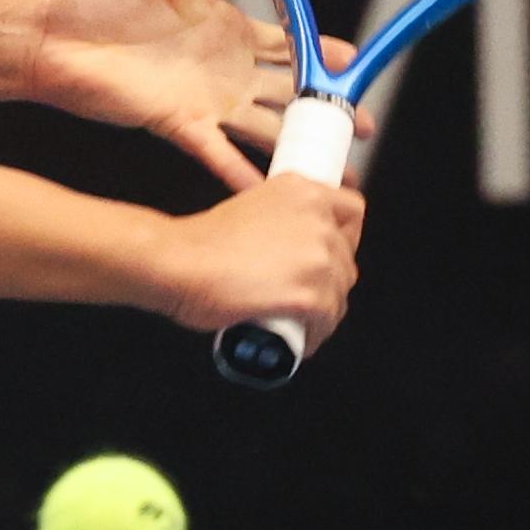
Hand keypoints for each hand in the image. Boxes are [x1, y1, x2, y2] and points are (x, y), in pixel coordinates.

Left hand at [29, 0, 368, 191]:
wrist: (50, 31)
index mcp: (226, 29)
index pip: (288, 44)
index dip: (322, 54)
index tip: (354, 62)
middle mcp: (224, 70)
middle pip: (289, 93)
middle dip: (326, 110)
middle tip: (360, 124)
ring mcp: (204, 100)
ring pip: (265, 127)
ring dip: (297, 147)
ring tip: (332, 170)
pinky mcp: (177, 123)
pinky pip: (219, 152)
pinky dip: (243, 171)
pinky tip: (270, 188)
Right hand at [158, 173, 364, 347]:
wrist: (176, 263)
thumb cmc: (197, 242)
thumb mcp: (248, 203)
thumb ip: (277, 217)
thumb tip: (288, 246)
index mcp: (303, 190)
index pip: (353, 210)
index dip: (344, 237)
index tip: (329, 253)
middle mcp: (317, 219)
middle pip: (346, 258)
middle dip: (328, 279)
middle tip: (304, 292)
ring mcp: (317, 258)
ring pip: (339, 292)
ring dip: (323, 309)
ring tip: (299, 321)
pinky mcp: (310, 295)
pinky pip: (327, 320)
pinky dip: (316, 333)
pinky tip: (300, 339)